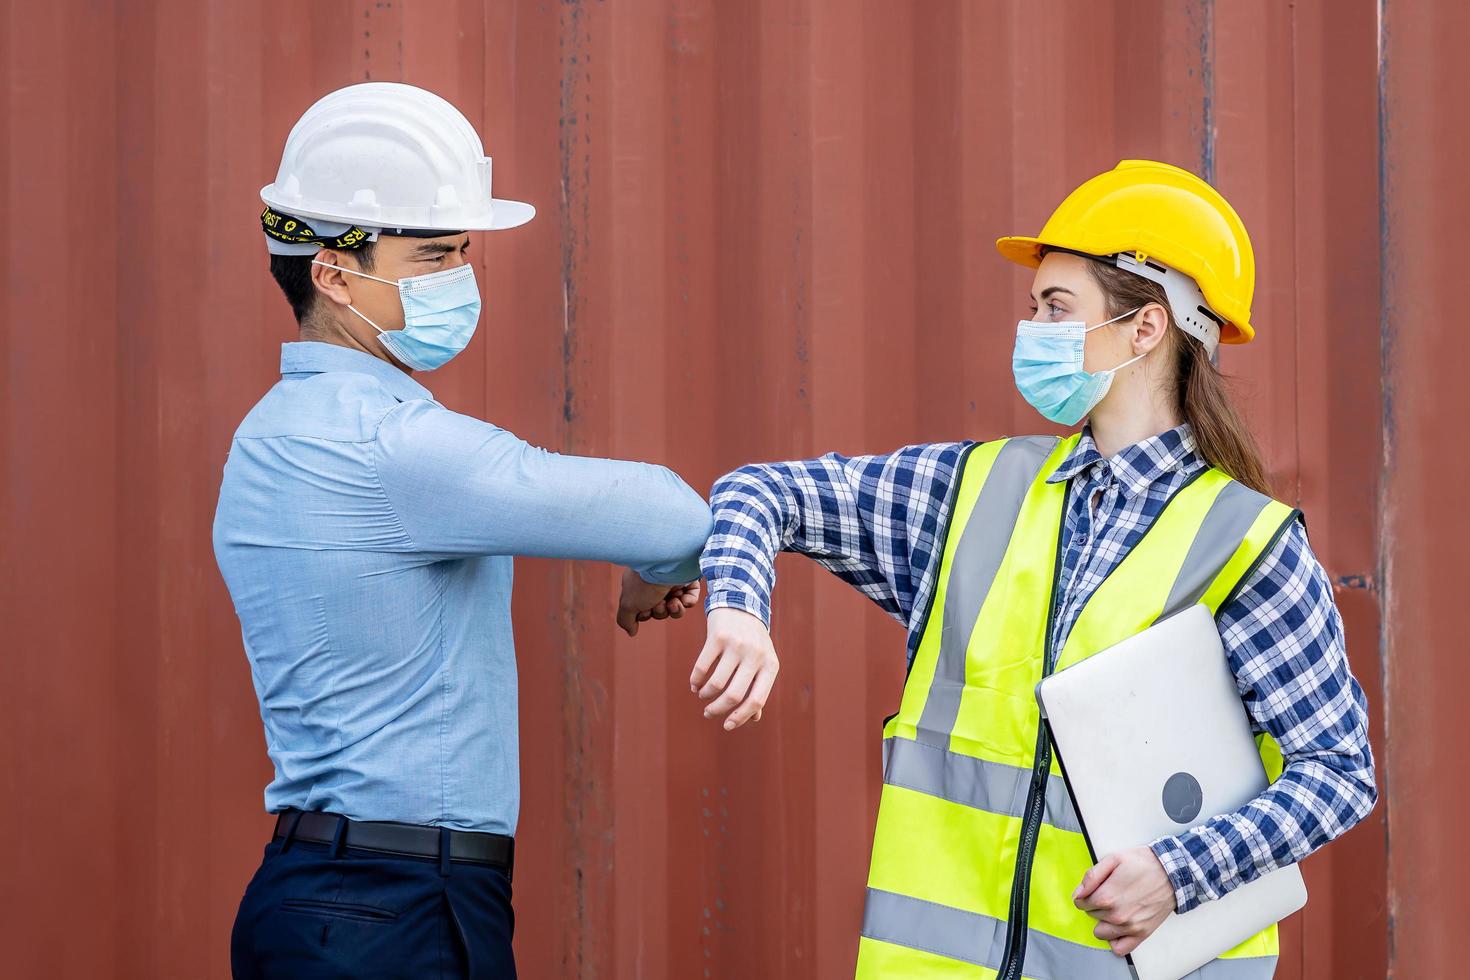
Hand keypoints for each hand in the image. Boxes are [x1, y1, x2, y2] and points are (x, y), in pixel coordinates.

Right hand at [616, 569, 700, 636]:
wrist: (664, 563)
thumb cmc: (643, 583)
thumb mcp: (628, 604)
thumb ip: (626, 620)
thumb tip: (632, 632)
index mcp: (640, 587)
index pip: (644, 610)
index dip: (645, 614)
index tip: (644, 608)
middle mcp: (655, 584)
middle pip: (661, 610)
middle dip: (661, 611)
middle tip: (659, 603)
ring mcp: (672, 582)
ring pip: (676, 607)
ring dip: (675, 610)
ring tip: (673, 602)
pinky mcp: (688, 580)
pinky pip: (691, 598)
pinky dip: (688, 602)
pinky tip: (683, 599)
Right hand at [689, 607, 778, 730]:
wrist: (741, 604)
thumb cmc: (753, 640)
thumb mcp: (763, 661)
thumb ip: (760, 688)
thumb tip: (754, 718)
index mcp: (770, 666)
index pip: (756, 700)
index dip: (741, 717)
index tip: (727, 726)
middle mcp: (755, 656)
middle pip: (734, 694)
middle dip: (718, 709)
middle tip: (709, 713)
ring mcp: (736, 645)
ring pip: (716, 683)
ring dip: (705, 695)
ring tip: (702, 695)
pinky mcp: (717, 636)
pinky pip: (702, 666)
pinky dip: (696, 680)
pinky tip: (694, 684)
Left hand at [1074, 847, 1175, 956]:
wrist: (1171, 873)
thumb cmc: (1143, 864)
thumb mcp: (1113, 859)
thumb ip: (1091, 876)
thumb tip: (1078, 893)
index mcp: (1107, 896)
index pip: (1081, 903)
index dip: (1084, 895)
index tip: (1093, 890)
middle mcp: (1117, 915)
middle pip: (1091, 915)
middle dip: (1095, 905)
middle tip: (1109, 893)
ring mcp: (1130, 927)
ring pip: (1101, 932)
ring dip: (1103, 922)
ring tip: (1114, 909)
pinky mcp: (1142, 934)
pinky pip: (1120, 948)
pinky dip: (1115, 940)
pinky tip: (1118, 927)